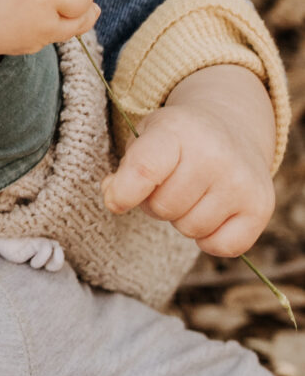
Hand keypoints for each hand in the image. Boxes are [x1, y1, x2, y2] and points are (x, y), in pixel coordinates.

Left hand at [104, 63, 275, 255]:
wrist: (232, 128)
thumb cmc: (178, 140)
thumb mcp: (147, 138)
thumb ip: (126, 170)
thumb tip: (114, 198)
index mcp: (177, 130)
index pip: (145, 169)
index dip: (124, 193)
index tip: (115, 201)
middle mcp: (214, 154)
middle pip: (164, 208)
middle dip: (158, 203)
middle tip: (170, 184)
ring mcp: (241, 181)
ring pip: (191, 230)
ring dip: (184, 219)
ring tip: (194, 193)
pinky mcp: (261, 206)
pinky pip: (220, 247)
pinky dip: (210, 239)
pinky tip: (214, 211)